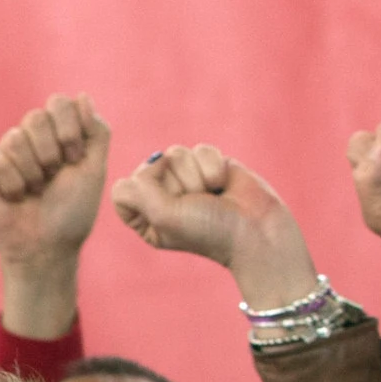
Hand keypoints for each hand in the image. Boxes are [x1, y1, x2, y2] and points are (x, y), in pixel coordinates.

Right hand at [0, 94, 109, 337]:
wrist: (48, 246)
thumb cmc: (72, 212)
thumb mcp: (95, 170)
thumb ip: (97, 132)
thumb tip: (82, 96)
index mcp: (58, 135)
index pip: (58, 103)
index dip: (69, 129)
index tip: (76, 159)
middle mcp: (32, 139)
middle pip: (36, 117)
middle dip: (51, 152)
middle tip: (53, 177)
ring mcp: (7, 153)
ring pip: (15, 137)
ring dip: (32, 172)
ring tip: (34, 191)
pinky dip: (12, 183)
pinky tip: (15, 197)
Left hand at [109, 144, 320, 310]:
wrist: (258, 232)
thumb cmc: (209, 231)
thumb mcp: (163, 217)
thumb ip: (140, 188)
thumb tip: (154, 159)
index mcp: (143, 217)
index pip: (123, 189)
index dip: (144, 194)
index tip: (167, 211)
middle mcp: (161, 196)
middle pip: (148, 167)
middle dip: (176, 185)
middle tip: (196, 205)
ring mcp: (187, 179)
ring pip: (174, 153)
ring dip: (196, 176)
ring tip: (211, 196)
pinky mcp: (211, 165)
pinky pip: (200, 149)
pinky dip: (214, 167)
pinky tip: (224, 185)